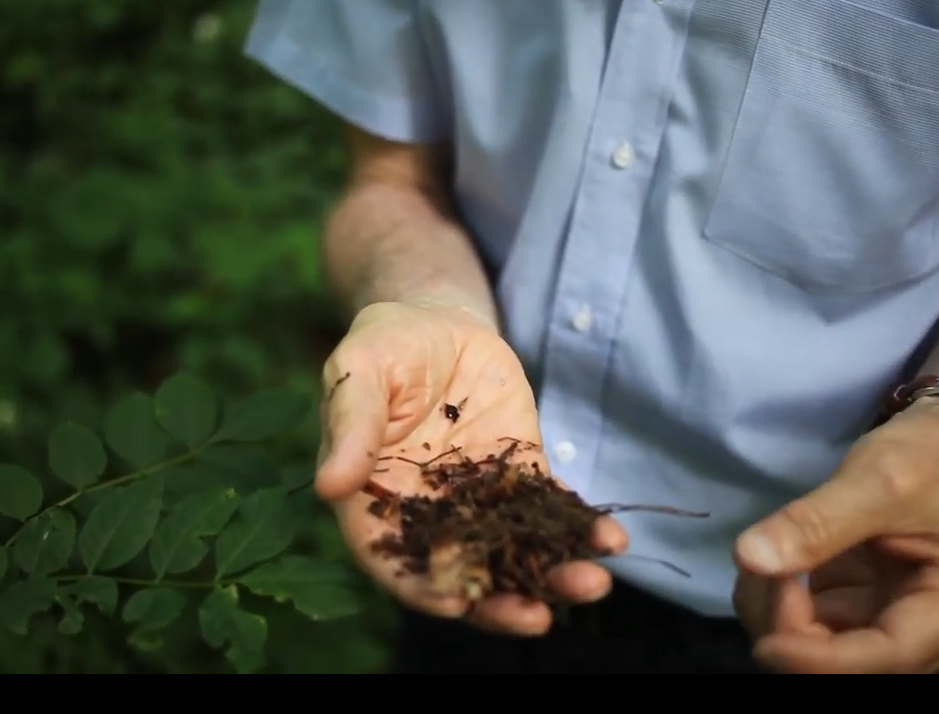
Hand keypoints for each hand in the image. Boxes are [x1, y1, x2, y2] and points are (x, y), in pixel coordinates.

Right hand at [316, 300, 627, 635]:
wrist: (437, 321)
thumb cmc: (383, 346)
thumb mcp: (359, 371)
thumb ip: (351, 425)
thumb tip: (329, 485)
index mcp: (375, 503)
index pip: (394, 561)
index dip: (422, 587)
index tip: (457, 602)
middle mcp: (429, 516)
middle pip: (463, 573)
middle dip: (501, 601)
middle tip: (537, 616)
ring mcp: (479, 501)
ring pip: (513, 552)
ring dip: (552, 576)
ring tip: (590, 583)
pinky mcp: (521, 476)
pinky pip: (550, 511)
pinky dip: (578, 529)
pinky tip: (609, 540)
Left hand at [732, 398, 938, 672]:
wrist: (938, 448)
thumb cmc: (924, 458)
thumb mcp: (874, 479)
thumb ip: (816, 522)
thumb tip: (750, 557)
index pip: (893, 655)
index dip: (824, 659)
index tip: (768, 641)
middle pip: (858, 663)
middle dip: (794, 632)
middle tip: (759, 571)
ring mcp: (901, 625)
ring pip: (829, 652)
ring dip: (778, 620)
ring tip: (759, 563)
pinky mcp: (868, 614)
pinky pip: (817, 631)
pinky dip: (780, 607)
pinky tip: (767, 569)